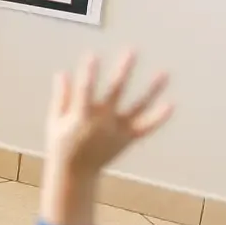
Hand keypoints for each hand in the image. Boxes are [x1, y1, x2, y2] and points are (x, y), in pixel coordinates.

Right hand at [40, 52, 172, 224]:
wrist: (76, 173)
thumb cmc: (62, 144)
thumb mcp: (54, 120)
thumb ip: (60, 97)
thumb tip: (63, 73)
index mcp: (81, 116)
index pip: (85, 89)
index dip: (88, 72)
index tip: (92, 55)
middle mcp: (102, 121)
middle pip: (115, 91)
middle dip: (123, 70)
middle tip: (132, 50)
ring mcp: (117, 130)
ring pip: (138, 107)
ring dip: (151, 90)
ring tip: (165, 73)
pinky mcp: (127, 139)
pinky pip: (145, 127)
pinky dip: (158, 118)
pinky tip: (171, 104)